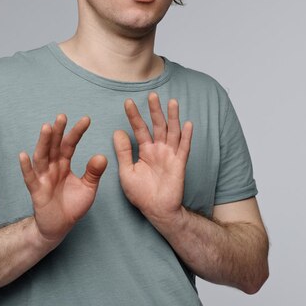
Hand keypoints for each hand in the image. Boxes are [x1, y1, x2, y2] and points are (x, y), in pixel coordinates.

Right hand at [19, 114, 106, 243]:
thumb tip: (102, 156)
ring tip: (46, 127)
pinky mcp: (37, 191)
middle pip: (54, 146)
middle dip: (58, 131)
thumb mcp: (88, 188)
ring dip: (43, 142)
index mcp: (64, 164)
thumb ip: (93, 173)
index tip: (87, 119)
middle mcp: (52, 168)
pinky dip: (26, 167)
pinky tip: (23, 155)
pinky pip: (30, 178)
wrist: (59, 227)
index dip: (77, 132)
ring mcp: (43, 178)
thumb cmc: (72, 206)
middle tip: (62, 116)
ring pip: (41, 157)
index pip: (70, 144)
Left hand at [113, 92, 191, 228]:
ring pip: (172, 132)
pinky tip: (188, 124)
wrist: (156, 210)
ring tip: (172, 102)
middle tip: (152, 95)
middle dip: (155, 110)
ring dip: (173, 117)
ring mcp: (170, 155)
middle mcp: (159, 150)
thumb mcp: (126, 171)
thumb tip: (118, 131)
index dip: (134, 116)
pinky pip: (184, 148)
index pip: (139, 129)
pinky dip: (186, 136)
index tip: (127, 102)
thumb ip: (123, 152)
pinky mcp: (179, 164)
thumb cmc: (141, 194)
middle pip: (157, 125)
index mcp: (145, 150)